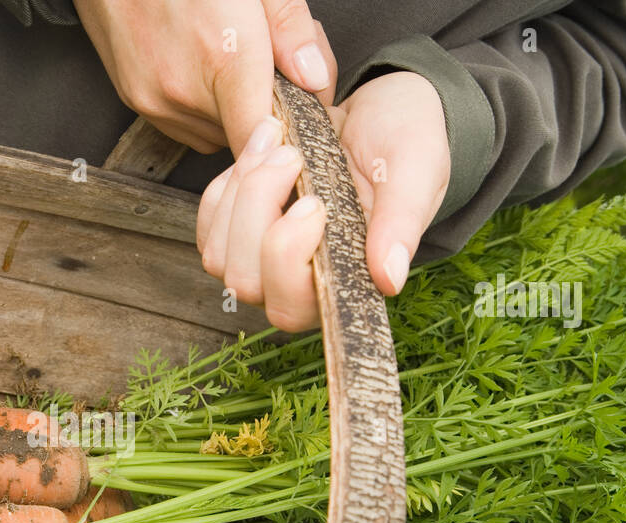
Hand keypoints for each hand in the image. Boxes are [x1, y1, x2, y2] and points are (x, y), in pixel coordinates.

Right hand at [74, 0, 337, 155]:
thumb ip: (290, 29)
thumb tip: (315, 78)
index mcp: (224, 58)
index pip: (261, 139)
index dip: (285, 139)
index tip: (298, 119)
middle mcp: (184, 90)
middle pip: (242, 136)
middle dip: (263, 109)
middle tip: (269, 68)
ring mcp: (154, 100)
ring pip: (213, 134)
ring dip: (230, 112)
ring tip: (230, 63)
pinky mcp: (135, 100)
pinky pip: (183, 126)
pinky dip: (201, 108)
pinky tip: (202, 68)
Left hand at [197, 71, 450, 330]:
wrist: (381, 113)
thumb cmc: (406, 146)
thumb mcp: (417, 171)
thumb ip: (403, 223)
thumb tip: (390, 281)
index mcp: (346, 283)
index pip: (292, 306)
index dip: (287, 258)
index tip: (315, 201)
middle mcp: (299, 285)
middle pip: (245, 281)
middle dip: (258, 211)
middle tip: (293, 154)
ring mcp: (261, 263)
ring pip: (218, 256)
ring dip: (241, 191)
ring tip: (278, 140)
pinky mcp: (237, 232)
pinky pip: (208, 225)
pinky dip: (225, 183)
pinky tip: (260, 149)